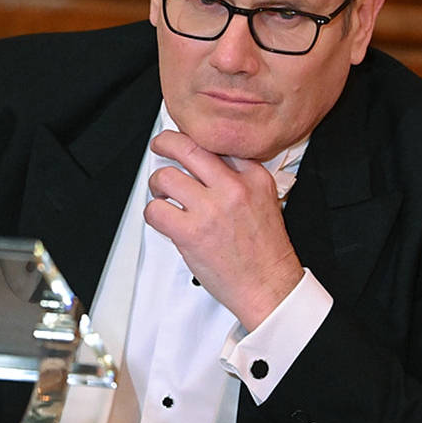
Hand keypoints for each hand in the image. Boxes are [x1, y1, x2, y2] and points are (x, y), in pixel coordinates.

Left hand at [144, 130, 303, 330]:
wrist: (268, 285)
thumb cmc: (266, 251)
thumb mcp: (267, 201)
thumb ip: (243, 179)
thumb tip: (213, 164)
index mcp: (253, 177)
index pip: (217, 142)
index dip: (194, 136)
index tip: (185, 138)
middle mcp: (232, 188)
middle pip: (188, 148)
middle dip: (166, 142)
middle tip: (160, 146)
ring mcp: (210, 210)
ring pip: (165, 178)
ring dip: (157, 184)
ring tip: (161, 193)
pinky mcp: (191, 233)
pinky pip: (156, 210)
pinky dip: (153, 212)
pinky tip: (162, 217)